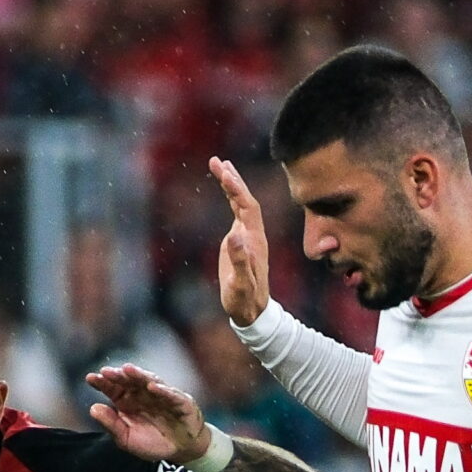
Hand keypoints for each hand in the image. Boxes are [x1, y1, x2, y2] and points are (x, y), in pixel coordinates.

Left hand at [86, 364, 212, 466]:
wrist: (180, 450)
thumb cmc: (152, 442)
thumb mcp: (126, 438)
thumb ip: (111, 424)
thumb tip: (92, 408)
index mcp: (127, 401)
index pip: (113, 388)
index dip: (103, 382)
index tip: (90, 378)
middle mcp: (143, 394)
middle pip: (129, 381)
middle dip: (118, 375)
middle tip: (106, 372)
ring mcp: (161, 396)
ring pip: (149, 381)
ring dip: (139, 375)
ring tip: (127, 370)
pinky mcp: (180, 402)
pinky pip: (171, 395)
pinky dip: (162, 391)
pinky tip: (152, 387)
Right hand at [210, 157, 270, 325]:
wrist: (252, 310)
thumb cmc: (246, 300)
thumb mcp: (241, 283)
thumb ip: (240, 260)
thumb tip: (234, 234)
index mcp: (255, 240)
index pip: (248, 207)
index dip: (237, 190)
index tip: (224, 173)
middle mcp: (253, 233)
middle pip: (245, 199)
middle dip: (232, 179)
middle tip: (216, 160)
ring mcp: (246, 235)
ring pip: (240, 203)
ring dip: (231, 183)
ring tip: (218, 164)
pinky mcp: (239, 240)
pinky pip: (236, 211)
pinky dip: (230, 196)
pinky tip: (223, 186)